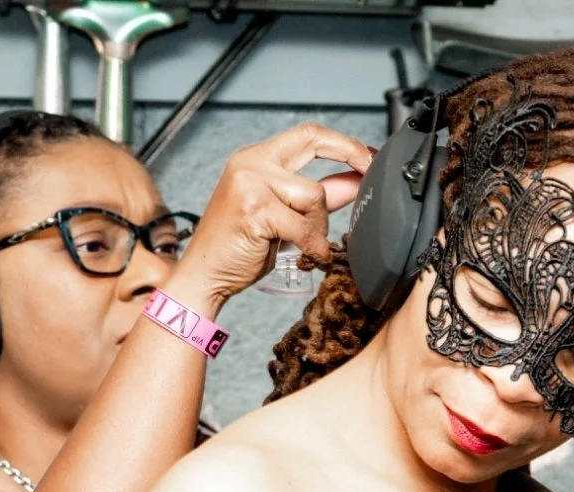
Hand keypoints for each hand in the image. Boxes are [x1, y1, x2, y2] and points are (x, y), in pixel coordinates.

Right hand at [164, 123, 372, 309]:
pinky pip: (305, 227)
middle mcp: (251, 162)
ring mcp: (251, 182)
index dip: (342, 144)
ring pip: (314, 195)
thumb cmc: (238, 247)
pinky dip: (314, 247)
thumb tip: (355, 183)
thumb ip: (317, 197)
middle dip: (349, 154)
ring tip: (306, 244)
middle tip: (369, 173)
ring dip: (319, 225)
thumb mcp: (283, 215)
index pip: (306, 136)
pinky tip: (310, 256)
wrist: (204, 273)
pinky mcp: (256, 209)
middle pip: (312, 141)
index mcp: (256, 159)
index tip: (368, 157)